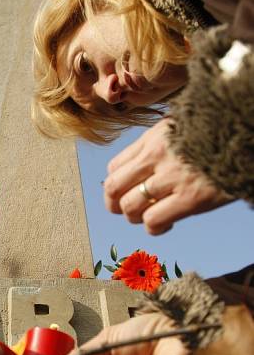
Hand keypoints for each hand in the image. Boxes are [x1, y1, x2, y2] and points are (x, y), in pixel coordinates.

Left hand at [103, 119, 230, 234]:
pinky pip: (153, 220)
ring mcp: (172, 178)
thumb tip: (143, 165)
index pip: (114, 167)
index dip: (117, 185)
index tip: (129, 192)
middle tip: (131, 210)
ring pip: (129, 206)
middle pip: (113, 188)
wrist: (246, 133)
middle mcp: (156, 156)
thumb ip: (159, 144)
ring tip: (151, 216)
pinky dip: (155, 227)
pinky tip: (168, 223)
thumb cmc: (218, 133)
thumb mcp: (182, 126)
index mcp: (153, 138)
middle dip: (116, 205)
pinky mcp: (191, 198)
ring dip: (136, 217)